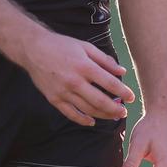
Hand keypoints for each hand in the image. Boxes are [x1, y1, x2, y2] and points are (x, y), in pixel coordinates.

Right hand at [19, 28, 134, 125]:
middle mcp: (75, 81)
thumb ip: (105, 60)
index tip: (132, 98)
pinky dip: (82, 119)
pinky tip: (92, 121)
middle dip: (115, 108)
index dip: (123, 92)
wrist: (34, 49)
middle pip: (100, 100)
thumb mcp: (86, 47)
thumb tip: (122, 72)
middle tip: (124, 112)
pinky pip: (70, 113)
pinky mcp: (54, 99)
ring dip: (102, 115)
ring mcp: (63, 92)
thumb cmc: (62, 45)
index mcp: (85, 66)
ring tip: (112, 116)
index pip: (109, 83)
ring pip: (87, 109)